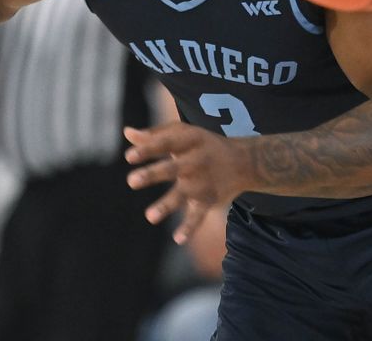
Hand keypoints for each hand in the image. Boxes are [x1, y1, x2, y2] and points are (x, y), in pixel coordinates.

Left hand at [123, 123, 248, 243]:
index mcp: (187, 141)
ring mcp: (202, 183)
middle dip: (152, 175)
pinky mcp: (208, 200)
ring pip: (182, 195)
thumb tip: (127, 133)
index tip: (128, 156)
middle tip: (131, 181)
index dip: (147, 149)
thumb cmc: (202, 144)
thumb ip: (155, 134)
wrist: (244, 161)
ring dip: (166, 205)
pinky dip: (190, 227)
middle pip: (171, 169)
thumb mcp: (183, 132)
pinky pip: (198, 215)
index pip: (165, 144)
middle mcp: (195, 162)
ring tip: (150, 217)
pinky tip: (178, 238)